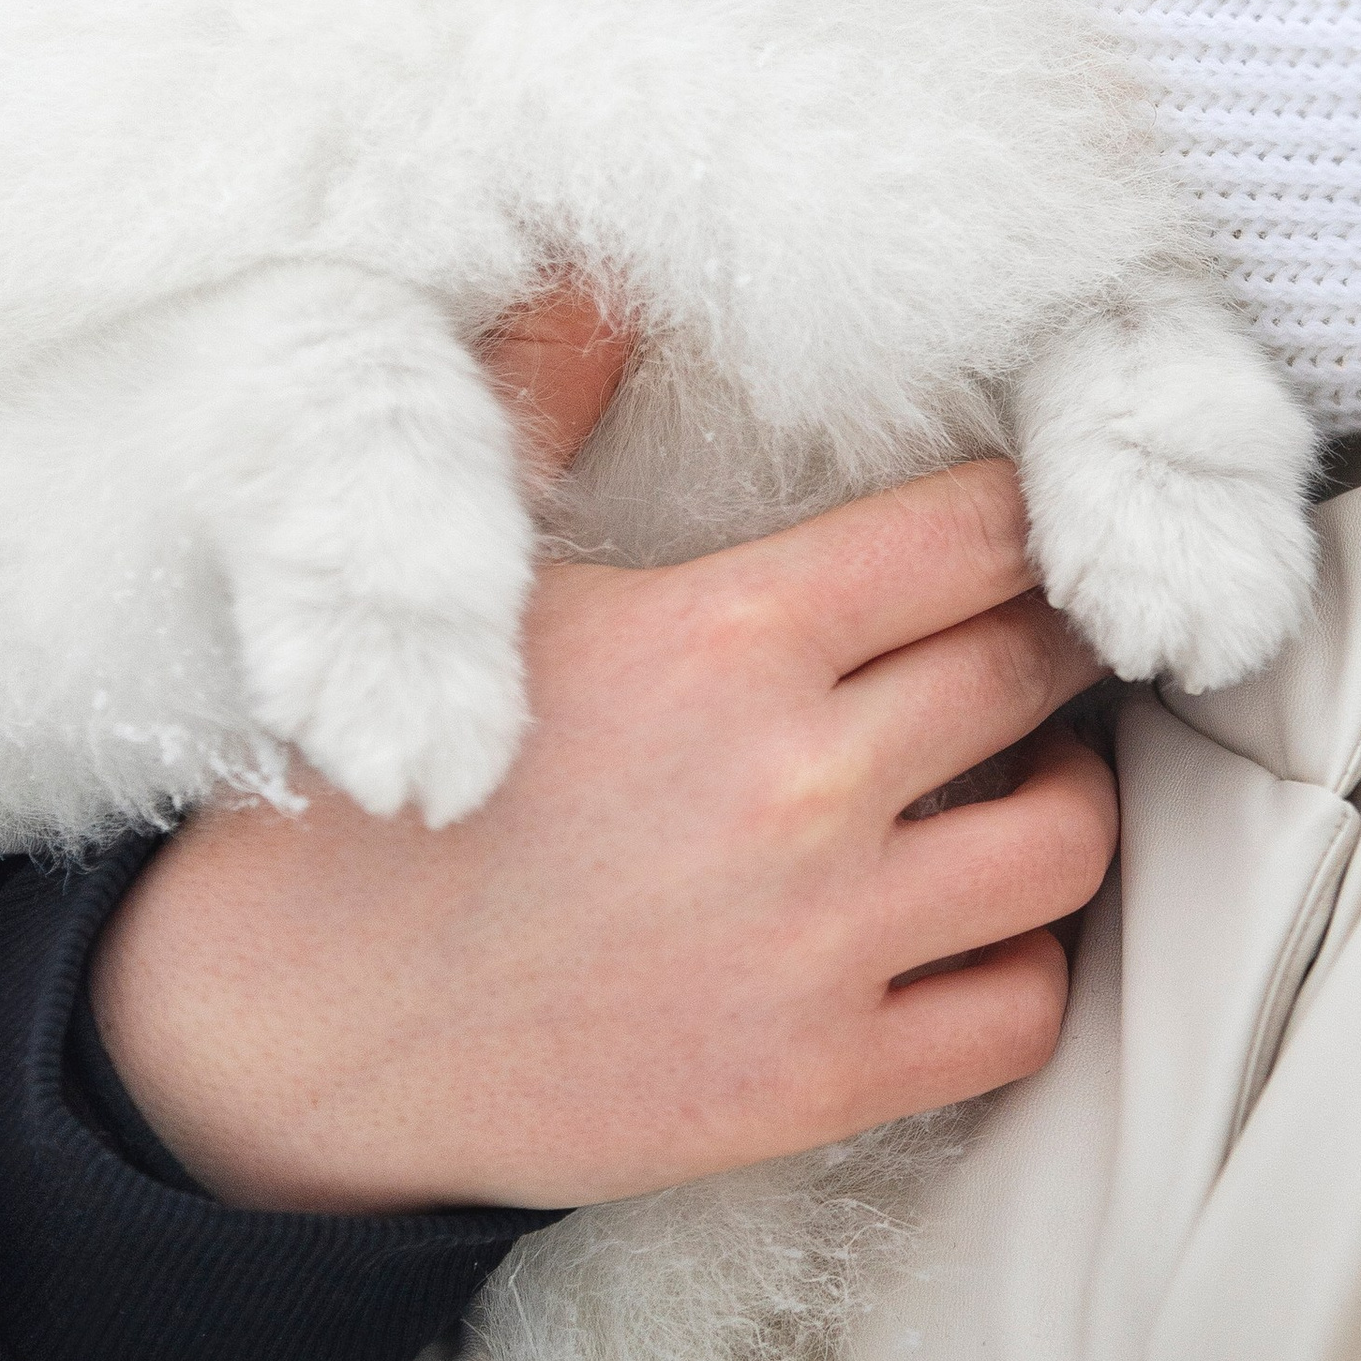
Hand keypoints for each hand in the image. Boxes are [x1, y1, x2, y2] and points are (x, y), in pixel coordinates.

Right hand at [91, 287, 1113, 1208]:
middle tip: (1031, 633)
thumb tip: (598, 277)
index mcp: (726, 637)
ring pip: (1071, 840)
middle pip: (1041, 664)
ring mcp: (818, 944)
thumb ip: (552, 404)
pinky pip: (1021, 1013)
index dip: (1020, 514)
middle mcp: (798, 785)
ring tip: (1013, 773)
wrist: (289, 1035)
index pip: (981, 532)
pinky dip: (1026, 960)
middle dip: (1054, 635)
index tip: (1014, 524)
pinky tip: (970, 919)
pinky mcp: (817, 1083)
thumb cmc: (383, 791)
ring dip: (1064, 792)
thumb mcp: (477, 578)